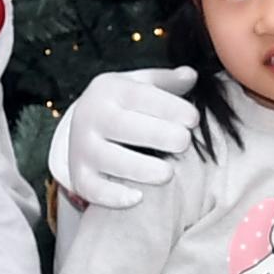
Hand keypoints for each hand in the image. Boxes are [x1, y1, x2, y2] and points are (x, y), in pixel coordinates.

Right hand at [48, 65, 201, 208]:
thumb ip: (166, 82)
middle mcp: (91, 117)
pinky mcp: (80, 176)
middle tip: (184, 142)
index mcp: (110, 91)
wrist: (82, 127)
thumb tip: (191, 76)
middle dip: (157, 134)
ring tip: (168, 173)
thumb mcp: (140, 85)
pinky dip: (113, 196)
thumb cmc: (123, 105)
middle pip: (123, 126)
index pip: (140, 96)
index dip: (168, 107)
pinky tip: (139, 198)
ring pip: (110, 160)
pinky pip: (93, 189)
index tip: (193, 119)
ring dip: (141, 168)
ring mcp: (82, 148)